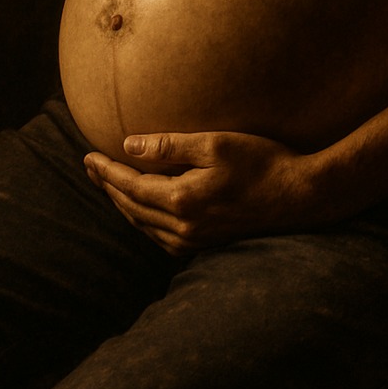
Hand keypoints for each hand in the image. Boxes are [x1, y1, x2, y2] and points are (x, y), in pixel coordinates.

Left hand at [84, 131, 324, 254]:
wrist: (299, 196)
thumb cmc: (261, 161)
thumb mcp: (214, 144)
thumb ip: (169, 145)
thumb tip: (129, 145)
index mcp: (181, 200)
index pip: (130, 185)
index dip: (106, 172)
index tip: (87, 157)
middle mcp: (183, 227)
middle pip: (132, 208)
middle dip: (108, 187)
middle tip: (90, 168)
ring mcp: (194, 240)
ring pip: (144, 225)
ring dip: (123, 205)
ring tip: (109, 185)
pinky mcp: (206, 244)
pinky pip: (161, 236)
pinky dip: (143, 220)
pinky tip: (142, 209)